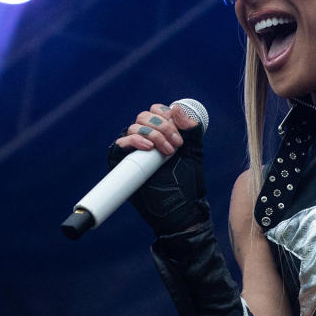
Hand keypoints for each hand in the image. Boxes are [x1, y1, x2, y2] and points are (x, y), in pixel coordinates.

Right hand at [108, 103, 208, 235]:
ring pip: (133, 127)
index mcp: (162, 133)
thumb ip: (191, 129)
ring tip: (166, 151)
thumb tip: (178, 108)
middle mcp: (146, 139)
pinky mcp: (123, 164)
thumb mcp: (195, 151)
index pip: (156, 110)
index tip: (180, 134)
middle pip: (144, 116)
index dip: (167, 116)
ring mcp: (134, 151)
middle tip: (176, 146)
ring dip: (152, 134)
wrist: (181, 208)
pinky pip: (120, 145)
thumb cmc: (189, 181)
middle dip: (162, 127)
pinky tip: (147, 148)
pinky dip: (133, 141)